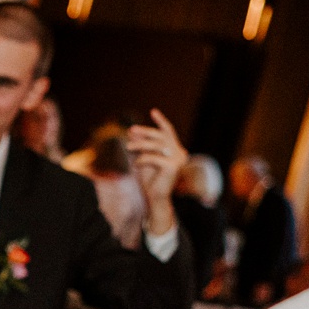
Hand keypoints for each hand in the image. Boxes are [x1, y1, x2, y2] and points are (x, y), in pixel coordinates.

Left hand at [126, 110, 183, 231]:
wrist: (155, 198)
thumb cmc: (150, 180)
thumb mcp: (144, 158)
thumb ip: (141, 146)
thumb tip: (133, 131)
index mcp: (175, 150)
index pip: (169, 132)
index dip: (161, 121)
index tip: (153, 111)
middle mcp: (180, 153)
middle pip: (161, 136)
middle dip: (145, 132)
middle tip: (131, 130)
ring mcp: (178, 160)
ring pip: (156, 145)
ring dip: (140, 145)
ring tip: (127, 147)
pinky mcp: (173, 166)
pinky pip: (154, 157)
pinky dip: (142, 159)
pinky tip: (135, 164)